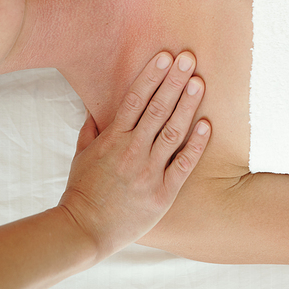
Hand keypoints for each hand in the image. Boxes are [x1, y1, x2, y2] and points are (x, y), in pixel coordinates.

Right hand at [58, 51, 210, 261]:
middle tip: (188, 58)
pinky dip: (196, 145)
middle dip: (174, 82)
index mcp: (113, 139)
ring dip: (187, 105)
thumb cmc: (82, 191)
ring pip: (172, 132)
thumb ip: (90, 129)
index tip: (164, 57)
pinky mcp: (162, 193)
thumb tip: (93, 107)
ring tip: (199, 82)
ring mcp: (148, 172)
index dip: (151, 76)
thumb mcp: (81, 155)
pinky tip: (207, 125)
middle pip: (157, 109)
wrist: (85, 230)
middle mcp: (132, 151)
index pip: (135, 100)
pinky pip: (183, 165)